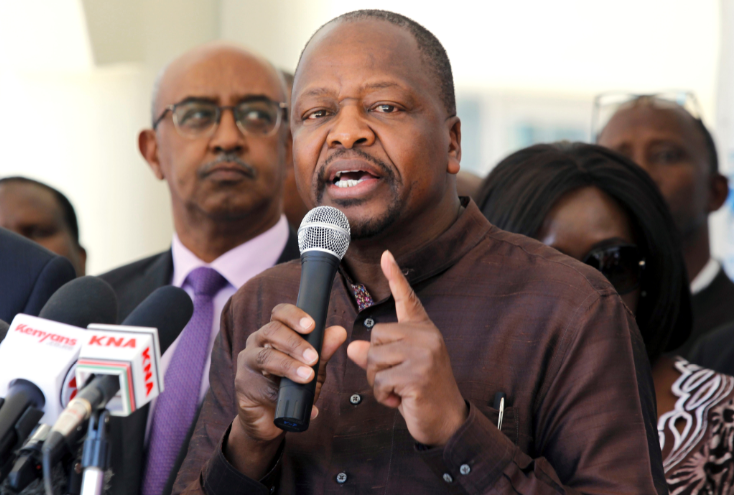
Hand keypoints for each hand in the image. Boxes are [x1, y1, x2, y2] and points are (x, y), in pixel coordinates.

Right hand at [226, 304, 346, 476]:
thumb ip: (323, 350)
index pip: (280, 314)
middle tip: (313, 358)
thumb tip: (339, 332)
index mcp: (274, 333)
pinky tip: (291, 398)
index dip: (294, 316)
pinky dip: (278, 392)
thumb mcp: (313, 368)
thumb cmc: (292, 387)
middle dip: (295, 343)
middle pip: (271, 331)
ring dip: (288, 365)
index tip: (311, 325)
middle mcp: (258, 342)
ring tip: (306, 376)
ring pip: (264, 356)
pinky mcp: (242, 384)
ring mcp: (247, 362)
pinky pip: (259, 384)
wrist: (272, 418)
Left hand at [347, 251, 467, 446]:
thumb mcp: (399, 369)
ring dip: (378, 382)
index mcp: (423, 330)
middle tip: (394, 379)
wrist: (446, 421)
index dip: (395, 276)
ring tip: (398, 390)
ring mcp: (424, 354)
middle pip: (375, 335)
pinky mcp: (418, 374)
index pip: (407, 299)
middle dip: (375, 363)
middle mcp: (426, 336)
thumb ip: (378, 354)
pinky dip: (383, 396)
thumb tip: (353, 348)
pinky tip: (401, 400)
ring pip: (374, 358)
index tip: (386, 255)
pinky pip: (379, 381)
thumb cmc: (422, 392)